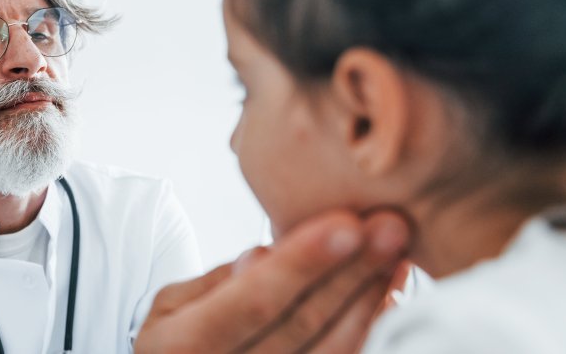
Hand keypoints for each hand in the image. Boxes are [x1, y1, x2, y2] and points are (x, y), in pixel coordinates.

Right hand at [134, 210, 410, 353]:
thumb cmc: (172, 341)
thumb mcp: (170, 307)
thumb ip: (217, 283)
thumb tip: (266, 255)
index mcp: (181, 348)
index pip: (253, 302)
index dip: (302, 264)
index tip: (345, 224)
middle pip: (302, 326)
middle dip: (351, 272)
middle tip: (390, 226)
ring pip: (332, 352)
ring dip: (369, 299)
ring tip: (395, 253)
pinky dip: (370, 330)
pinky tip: (386, 293)